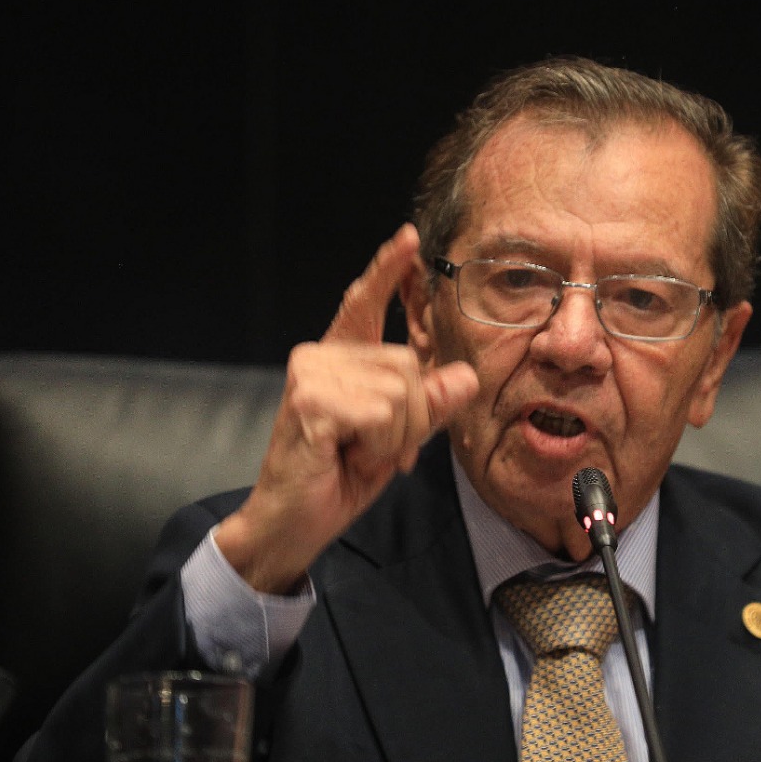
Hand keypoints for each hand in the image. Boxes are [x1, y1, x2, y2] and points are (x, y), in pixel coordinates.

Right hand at [215, 224, 478, 592]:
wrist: (293, 523)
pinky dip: (382, 446)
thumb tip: (466, 376)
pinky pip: (384, 414)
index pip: (364, 303)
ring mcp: (312, 375)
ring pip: (401, 390)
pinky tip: (350, 456)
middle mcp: (320, 356)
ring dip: (396, 436)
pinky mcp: (311, 401)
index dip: (387, 270)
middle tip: (379, 448)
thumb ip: (430, 406)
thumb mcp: (399, 438)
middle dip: (411, 417)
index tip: (408, 238)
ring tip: (360, 452)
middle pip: (408, 364)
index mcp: (340, 359)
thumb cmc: (341, 476)